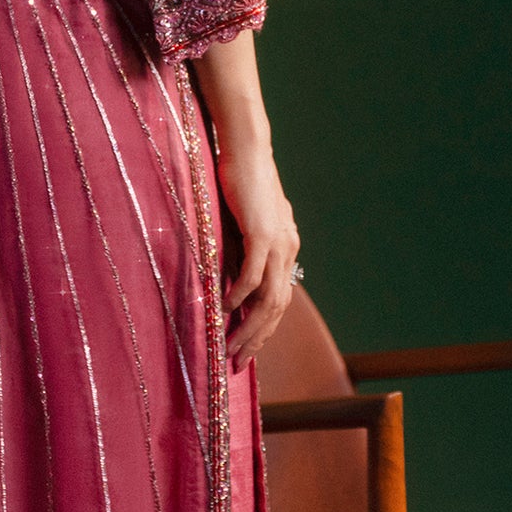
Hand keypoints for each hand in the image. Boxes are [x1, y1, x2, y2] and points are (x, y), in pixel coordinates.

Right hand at [211, 135, 300, 367]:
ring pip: (267, 299)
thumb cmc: (241, 181)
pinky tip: (223, 309)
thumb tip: (229, 275)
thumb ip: (243, 248)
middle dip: (256, 339)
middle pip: (277, 308)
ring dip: (248, 327)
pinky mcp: (262, 233)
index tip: (245, 350)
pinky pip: (251, 275)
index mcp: (287, 248)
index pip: (279, 300)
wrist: (247, 149)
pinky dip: (238, 296)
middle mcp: (288, 249)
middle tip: (236, 362)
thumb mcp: (244, 222)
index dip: (263, 329)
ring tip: (229, 347)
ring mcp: (278, 242)